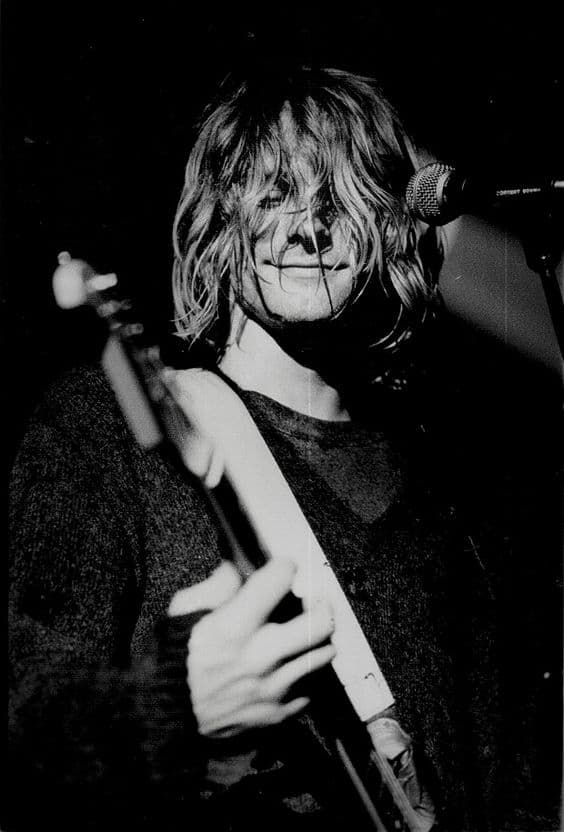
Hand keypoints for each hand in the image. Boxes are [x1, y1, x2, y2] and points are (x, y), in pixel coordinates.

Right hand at [168, 559, 335, 738]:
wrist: (164, 716)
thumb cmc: (172, 660)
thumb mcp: (181, 611)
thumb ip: (214, 586)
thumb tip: (236, 568)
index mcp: (234, 626)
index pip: (279, 580)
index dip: (284, 567)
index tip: (283, 568)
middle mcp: (259, 656)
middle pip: (319, 622)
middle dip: (321, 605)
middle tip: (315, 601)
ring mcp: (272, 688)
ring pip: (322, 655)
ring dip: (317, 640)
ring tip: (306, 634)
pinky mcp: (276, 713)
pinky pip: (310, 688)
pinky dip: (305, 674)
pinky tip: (291, 666)